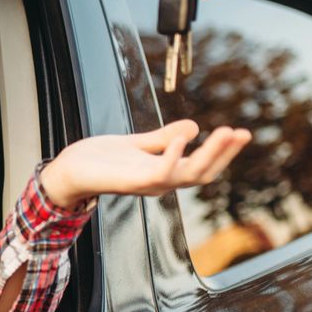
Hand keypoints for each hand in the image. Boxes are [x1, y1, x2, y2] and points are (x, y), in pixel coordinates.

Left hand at [40, 120, 250, 208]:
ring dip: (210, 155)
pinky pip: (160, 173)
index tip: (242, 133)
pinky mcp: (131, 182)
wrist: (68, 171)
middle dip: (224, 154)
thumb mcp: (137, 144)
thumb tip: (195, 128)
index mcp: (164, 172)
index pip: (202, 166)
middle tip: (243, 133)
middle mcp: (160, 182)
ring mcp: (147, 184)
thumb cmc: (99, 160)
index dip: (223, 152)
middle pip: (203, 173)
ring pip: (189, 174)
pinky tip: (185, 139)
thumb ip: (164, 138)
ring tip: (226, 133)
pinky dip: (174, 157)